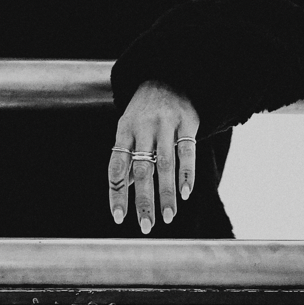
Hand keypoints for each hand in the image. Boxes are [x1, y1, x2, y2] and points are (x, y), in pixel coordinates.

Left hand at [108, 80, 198, 233]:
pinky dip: (187, 174)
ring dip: (167, 193)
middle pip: (142, 169)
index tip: (118, 217)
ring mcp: (165, 125)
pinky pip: (187, 151)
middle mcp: (143, 128)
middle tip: (146, 226)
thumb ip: (128, 159)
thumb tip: (127, 191)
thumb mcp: (129, 130)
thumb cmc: (144, 113)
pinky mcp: (187, 123)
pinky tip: (186, 193)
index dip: (117, 192)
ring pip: (165, 164)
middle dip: (143, 200)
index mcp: (124, 132)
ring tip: (168, 217)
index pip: (117, 166)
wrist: (167, 78)